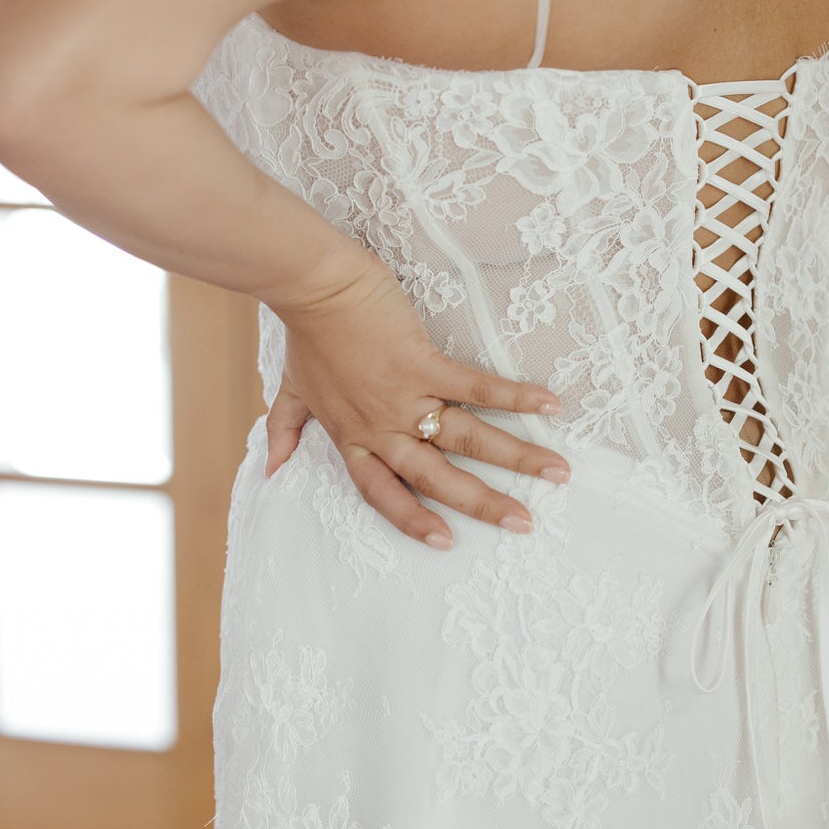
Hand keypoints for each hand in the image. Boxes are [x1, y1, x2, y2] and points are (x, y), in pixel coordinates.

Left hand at [263, 254, 569, 547]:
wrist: (311, 286)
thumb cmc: (306, 335)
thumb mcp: (290, 390)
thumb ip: (284, 431)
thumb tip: (271, 468)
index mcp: (354, 438)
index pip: (385, 492)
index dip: (413, 519)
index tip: (446, 542)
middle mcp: (383, 427)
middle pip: (438, 478)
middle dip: (484, 503)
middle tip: (523, 524)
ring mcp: (405, 396)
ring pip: (467, 439)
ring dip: (517, 457)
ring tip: (557, 473)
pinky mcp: (423, 362)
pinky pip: (476, 387)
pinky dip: (514, 397)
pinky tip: (550, 405)